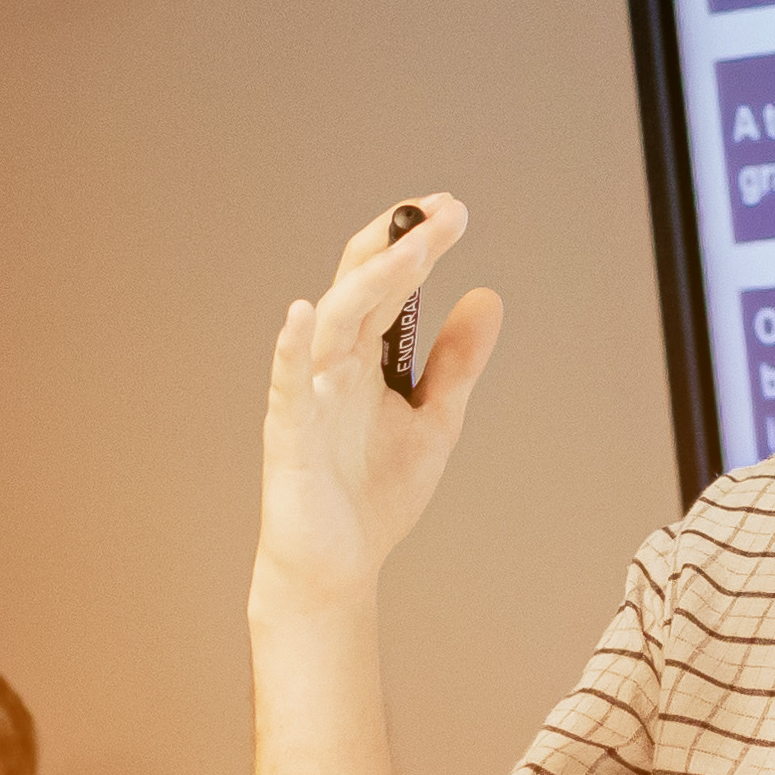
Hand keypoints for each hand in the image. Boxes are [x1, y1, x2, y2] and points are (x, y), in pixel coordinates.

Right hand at [252, 194, 503, 612]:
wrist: (338, 564)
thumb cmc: (374, 492)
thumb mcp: (437, 418)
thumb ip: (457, 361)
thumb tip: (487, 296)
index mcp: (363, 356)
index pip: (389, 283)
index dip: (418, 243)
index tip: (454, 210)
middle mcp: (333, 364)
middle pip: (361, 284)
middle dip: (402, 244)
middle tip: (448, 211)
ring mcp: (309, 395)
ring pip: (335, 320)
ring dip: (373, 280)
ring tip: (413, 247)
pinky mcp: (290, 435)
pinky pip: (287, 385)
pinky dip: (292, 348)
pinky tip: (303, 311)